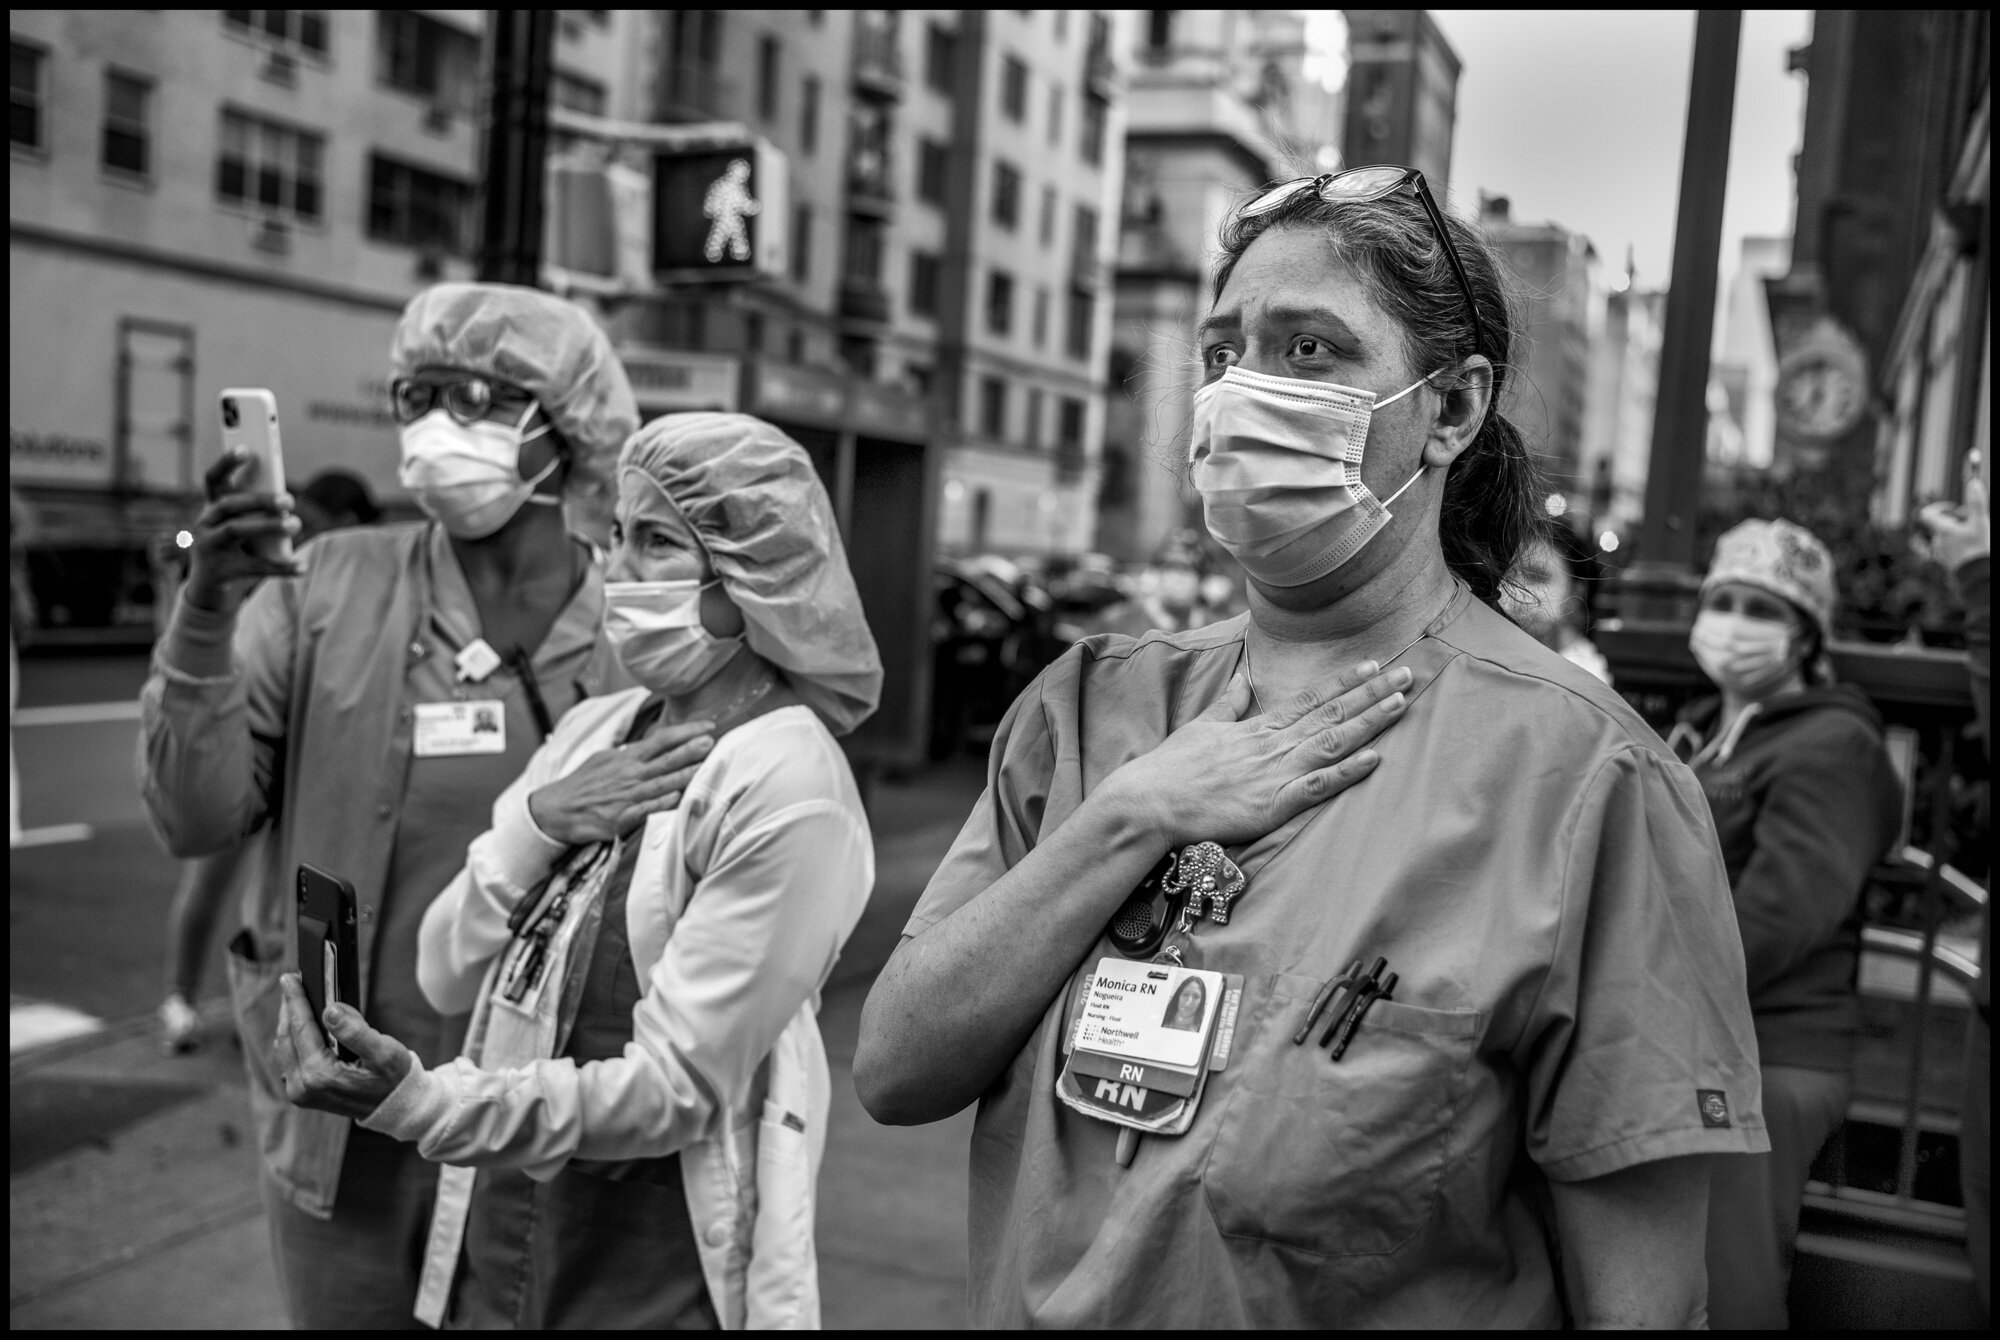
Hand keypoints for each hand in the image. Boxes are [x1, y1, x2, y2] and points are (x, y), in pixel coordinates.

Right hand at [183, 451, 303, 615]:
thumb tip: (286, 501)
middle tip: (288, 500)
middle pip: (230, 504)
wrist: (213, 591)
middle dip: (259, 499)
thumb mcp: (244, 528)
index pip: (213, 480)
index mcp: (211, 508)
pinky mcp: (220, 571)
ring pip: (237, 530)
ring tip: (296, 524)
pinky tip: (302, 566)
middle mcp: (204, 524)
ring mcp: (208, 547)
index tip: (246, 449)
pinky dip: (281, 567)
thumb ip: (257, 512)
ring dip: (268, 525)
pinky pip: (255, 567)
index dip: (226, 463)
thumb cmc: (235, 550)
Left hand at [274, 973, 412, 1119]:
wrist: (394, 1107)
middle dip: (289, 1007)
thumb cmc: (393, 1078)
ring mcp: (299, 1092)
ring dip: (289, 1021)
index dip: (295, 1000)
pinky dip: (293, 1037)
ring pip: (284, 1047)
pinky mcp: (301, 1093)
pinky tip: (301, 1023)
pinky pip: (289, 1058)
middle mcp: (302, 1087)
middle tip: (292, 982)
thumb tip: (330, 1009)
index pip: (301, 1028)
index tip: (289, 977)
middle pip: (287, 1036)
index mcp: (319, 1075)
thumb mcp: (384, 1052)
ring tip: (296, 999)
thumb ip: (356, 1031)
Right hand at [528, 718, 714, 844]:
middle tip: (711, 741)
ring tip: (704, 767)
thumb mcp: (604, 760)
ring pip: (661, 784)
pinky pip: (645, 810)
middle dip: (690, 750)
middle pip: (666, 760)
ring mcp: (626, 796)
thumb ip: (629, 754)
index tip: (708, 726)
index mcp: (628, 758)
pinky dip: (660, 803)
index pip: (662, 739)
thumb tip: (649, 745)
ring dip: (684, 776)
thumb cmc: (583, 784)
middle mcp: (630, 774)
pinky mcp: (620, 818)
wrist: (556, 809)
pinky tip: (676, 798)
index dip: (687, 731)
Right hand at [1096, 659, 1412, 848]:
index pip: (1311, 698)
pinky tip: (1374, 759)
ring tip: (1401, 702)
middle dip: (1372, 694)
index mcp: (1258, 726)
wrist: (1151, 799)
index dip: (1345, 682)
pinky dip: (1347, 772)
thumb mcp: (1203, 724)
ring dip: (1369, 722)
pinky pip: (1317, 786)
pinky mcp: (1273, 804)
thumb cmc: (1173, 766)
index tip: (1373, 665)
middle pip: (1332, 714)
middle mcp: (1273, 744)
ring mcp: (1275, 773)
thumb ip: (1229, 702)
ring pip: (1332, 742)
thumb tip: (1243, 676)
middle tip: (1407, 673)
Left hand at [1915, 475, 1989, 574]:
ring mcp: (1940, 554)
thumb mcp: (1980, 523)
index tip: (1954, 509)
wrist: (1978, 577)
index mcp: (1941, 530)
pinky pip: (1947, 549)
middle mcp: (1936, 542)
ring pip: (1944, 537)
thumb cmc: (1978, 548)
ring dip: (1957, 533)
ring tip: (1971, 536)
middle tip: (1969, 522)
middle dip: (1955, 520)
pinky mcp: (1946, 563)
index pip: (1927, 514)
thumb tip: (1973, 482)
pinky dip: (1957, 544)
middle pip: (1940, 525)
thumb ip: (1976, 502)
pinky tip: (1970, 548)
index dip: (1939, 508)